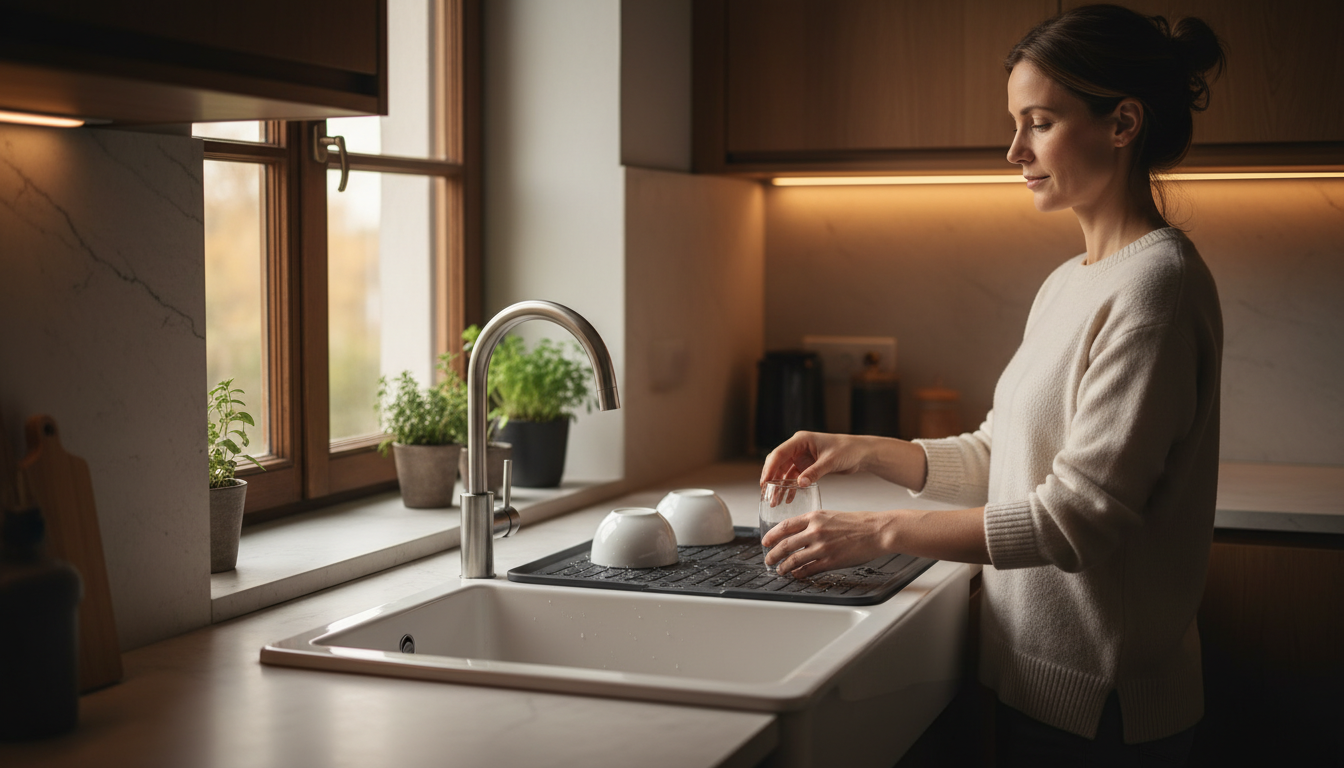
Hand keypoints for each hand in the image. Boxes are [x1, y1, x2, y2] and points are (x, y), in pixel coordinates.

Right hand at [759, 432, 868, 488]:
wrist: (861, 453)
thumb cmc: (847, 450)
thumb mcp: (830, 461)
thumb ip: (815, 472)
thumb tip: (799, 484)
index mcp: (801, 440)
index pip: (779, 454)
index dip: (770, 468)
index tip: (764, 483)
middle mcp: (798, 447)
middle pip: (778, 463)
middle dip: (771, 479)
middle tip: (766, 494)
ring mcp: (802, 457)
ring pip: (784, 472)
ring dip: (779, 485)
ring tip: (775, 501)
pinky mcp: (807, 465)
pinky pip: (794, 477)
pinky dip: (790, 487)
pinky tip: (788, 498)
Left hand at [761, 509, 895, 578]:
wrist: (877, 531)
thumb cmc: (858, 523)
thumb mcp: (831, 515)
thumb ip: (815, 522)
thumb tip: (800, 533)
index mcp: (815, 517)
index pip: (785, 526)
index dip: (772, 535)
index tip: (765, 541)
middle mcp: (815, 531)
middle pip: (785, 544)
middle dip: (773, 554)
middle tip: (768, 559)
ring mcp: (822, 547)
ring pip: (794, 559)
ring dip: (784, 566)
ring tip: (780, 569)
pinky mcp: (831, 561)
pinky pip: (809, 569)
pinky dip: (799, 573)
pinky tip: (796, 574)